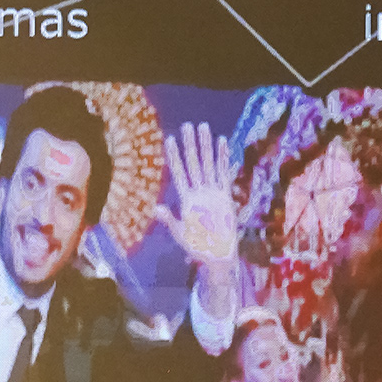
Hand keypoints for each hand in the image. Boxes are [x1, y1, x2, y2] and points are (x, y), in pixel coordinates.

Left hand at [157, 121, 240, 268]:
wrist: (219, 255)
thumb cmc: (198, 248)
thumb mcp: (181, 235)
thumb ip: (170, 220)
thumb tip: (156, 208)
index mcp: (186, 199)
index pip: (179, 173)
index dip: (174, 157)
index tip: (170, 140)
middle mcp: (199, 192)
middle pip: (194, 163)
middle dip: (191, 145)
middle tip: (188, 125)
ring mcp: (212, 192)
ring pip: (209, 164)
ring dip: (207, 146)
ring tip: (205, 128)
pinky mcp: (225, 196)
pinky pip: (224, 174)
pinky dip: (223, 159)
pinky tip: (222, 143)